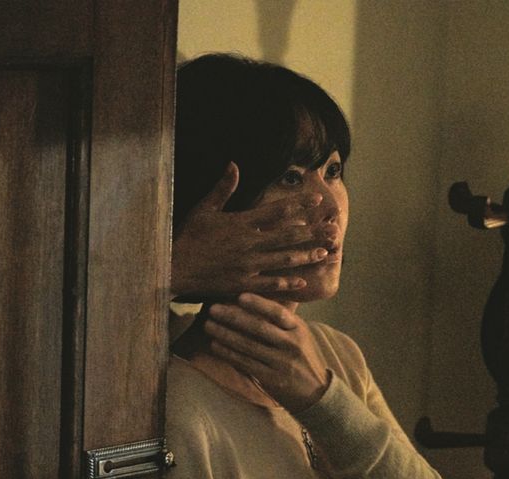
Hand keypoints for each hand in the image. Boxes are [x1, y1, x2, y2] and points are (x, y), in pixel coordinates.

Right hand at [172, 162, 338, 298]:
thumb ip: (222, 188)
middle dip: (313, 232)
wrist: (174, 268)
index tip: (318, 201)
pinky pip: (269, 283)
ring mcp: (247, 265)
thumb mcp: (204, 209)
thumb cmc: (188, 237)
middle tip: (334, 229)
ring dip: (306, 256)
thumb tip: (234, 165)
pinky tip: (302, 281)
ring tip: (325, 252)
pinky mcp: (242, 284)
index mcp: (241, 223)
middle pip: (288, 235)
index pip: (276, 211)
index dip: (300, 205)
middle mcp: (248, 243)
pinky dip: (286, 282)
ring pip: (284, 259)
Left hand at [204, 293, 329, 411]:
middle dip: (233, 317)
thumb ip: (282, 322)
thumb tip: (254, 302)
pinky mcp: (271, 378)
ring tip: (208, 325)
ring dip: (225, 334)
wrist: (317, 392)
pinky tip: (215, 345)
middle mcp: (291, 344)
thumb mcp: (300, 336)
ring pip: (248, 345)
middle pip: (258, 328)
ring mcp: (281, 362)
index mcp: (299, 329)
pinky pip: (245, 363)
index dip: (258, 304)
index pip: (277, 313)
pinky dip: (229, 353)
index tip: (239, 296)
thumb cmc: (303, 359)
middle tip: (213, 309)